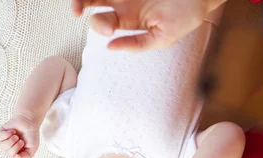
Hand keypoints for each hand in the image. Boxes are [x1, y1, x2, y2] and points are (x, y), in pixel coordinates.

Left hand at [0, 115, 39, 157]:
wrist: (29, 122)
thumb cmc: (31, 135)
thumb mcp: (33, 148)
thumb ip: (28, 155)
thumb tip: (18, 157)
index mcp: (19, 153)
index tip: (20, 154)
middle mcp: (10, 148)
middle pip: (9, 153)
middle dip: (16, 147)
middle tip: (21, 141)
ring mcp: (5, 141)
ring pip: (3, 146)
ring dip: (11, 141)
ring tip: (16, 136)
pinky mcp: (1, 133)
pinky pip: (0, 137)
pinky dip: (8, 134)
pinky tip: (13, 131)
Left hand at [71, 0, 221, 51]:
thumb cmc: (187, 16)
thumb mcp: (164, 38)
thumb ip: (138, 44)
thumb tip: (110, 48)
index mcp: (128, 19)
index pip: (104, 23)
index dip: (100, 26)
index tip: (110, 29)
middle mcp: (123, 1)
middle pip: (91, 2)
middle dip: (79, 5)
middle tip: (76, 9)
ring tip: (76, 3)